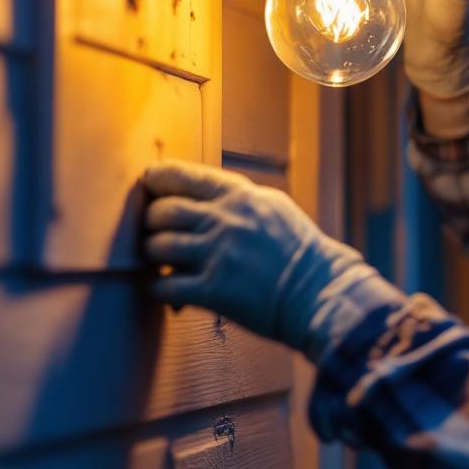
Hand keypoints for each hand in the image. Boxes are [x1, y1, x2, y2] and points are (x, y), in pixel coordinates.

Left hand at [140, 160, 395, 359]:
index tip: (148, 183)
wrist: (321, 293)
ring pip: (157, 246)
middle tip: (154, 230)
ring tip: (159, 260)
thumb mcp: (272, 207)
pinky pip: (165, 285)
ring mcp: (218, 255)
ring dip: (152, 254)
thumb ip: (236, 198)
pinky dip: (158, 287)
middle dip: (152, 221)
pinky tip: (165, 288)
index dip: (156, 179)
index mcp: (239, 196)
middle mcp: (225, 221)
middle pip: (162, 211)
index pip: (182, 176)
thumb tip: (199, 194)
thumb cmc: (299, 251)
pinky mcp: (213, 291)